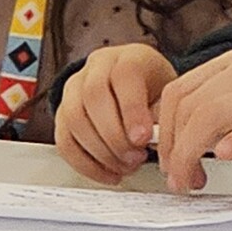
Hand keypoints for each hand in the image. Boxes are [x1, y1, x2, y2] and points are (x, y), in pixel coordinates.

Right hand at [55, 44, 176, 184]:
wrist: (139, 83)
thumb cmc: (155, 89)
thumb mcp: (168, 93)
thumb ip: (164, 114)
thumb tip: (164, 144)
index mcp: (128, 58)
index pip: (124, 75)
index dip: (132, 109)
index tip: (143, 138)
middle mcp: (96, 68)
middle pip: (93, 97)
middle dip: (114, 136)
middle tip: (135, 158)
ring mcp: (75, 88)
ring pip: (74, 119)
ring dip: (99, 151)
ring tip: (125, 166)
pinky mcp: (62, 112)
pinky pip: (64, 140)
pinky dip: (84, 163)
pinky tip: (108, 173)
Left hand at [154, 50, 231, 189]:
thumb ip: (219, 116)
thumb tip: (176, 139)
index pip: (178, 91)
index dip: (164, 131)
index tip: (166, 160)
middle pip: (188, 104)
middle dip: (173, 148)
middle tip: (177, 177)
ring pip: (208, 114)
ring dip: (191, 152)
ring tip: (193, 178)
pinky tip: (228, 159)